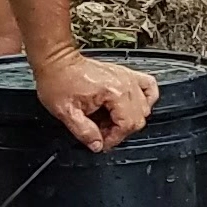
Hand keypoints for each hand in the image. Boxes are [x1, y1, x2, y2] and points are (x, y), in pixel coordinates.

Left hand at [31, 48, 157, 152]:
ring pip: (145, 106)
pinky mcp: (125, 74)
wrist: (57, 61)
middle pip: (138, 117)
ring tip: (112, 120)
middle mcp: (125, 83)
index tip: (101, 142)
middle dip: (120, 130)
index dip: (113, 138)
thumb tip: (97, 145)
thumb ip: (84, 132)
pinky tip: (135, 106)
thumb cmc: (58, 80)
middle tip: (102, 132)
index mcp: (113, 92)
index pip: (127, 124)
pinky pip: (149, 87)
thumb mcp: (66, 113)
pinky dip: (147, 99)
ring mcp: (127, 77)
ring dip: (131, 118)